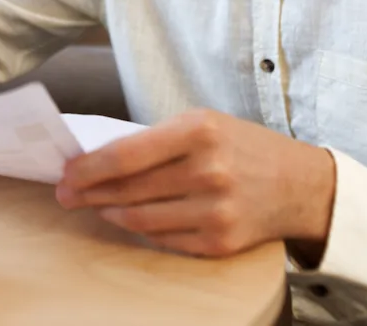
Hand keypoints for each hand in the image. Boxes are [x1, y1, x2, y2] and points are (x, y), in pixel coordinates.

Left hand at [55, 109, 336, 259]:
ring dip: (111, 213)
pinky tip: (130, 219)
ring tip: (96, 206)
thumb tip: (99, 160)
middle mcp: (208, 171)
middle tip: (67, 194)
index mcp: (200, 131)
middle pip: (129, 189)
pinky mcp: (220, 242)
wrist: (301, 184)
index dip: (89, 168)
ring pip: (141, 219)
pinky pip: (164, 239)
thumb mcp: (204, 124)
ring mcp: (215, 210)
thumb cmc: (243, 147)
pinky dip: (143, 230)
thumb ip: (156, 141)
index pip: (126, 155)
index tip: (66, 173)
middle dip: (89, 193)